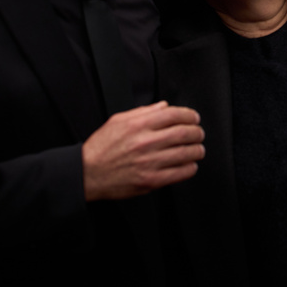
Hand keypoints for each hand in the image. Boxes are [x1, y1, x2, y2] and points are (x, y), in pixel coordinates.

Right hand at [82, 102, 204, 200]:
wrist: (87, 173)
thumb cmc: (101, 148)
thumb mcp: (118, 121)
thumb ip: (143, 112)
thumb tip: (164, 106)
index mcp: (138, 125)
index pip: (174, 114)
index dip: (189, 115)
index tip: (194, 118)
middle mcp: (145, 142)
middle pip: (184, 133)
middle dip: (197, 132)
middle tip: (199, 133)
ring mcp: (149, 163)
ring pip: (186, 153)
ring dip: (197, 150)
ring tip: (198, 149)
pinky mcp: (151, 180)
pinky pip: (180, 173)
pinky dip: (190, 168)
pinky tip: (189, 165)